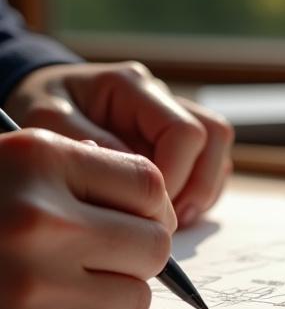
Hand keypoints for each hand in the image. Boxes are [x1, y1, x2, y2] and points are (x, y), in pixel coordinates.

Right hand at [0, 129, 176, 308]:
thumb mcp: (23, 158)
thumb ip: (90, 172)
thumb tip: (161, 212)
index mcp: (40, 160)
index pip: (149, 185)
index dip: (155, 206)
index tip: (142, 217)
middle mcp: (37, 221)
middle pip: (155, 247)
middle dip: (142, 252)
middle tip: (112, 250)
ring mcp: (28, 285)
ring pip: (134, 299)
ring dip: (117, 291)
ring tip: (77, 275)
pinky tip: (44, 302)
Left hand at [5, 62, 233, 226]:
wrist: (41, 103)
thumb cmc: (41, 110)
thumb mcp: (46, 122)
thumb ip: (87, 144)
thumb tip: (136, 178)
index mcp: (131, 87)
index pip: (184, 132)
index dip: (175, 176)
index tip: (146, 208)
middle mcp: (161, 99)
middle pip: (215, 137)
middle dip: (196, 187)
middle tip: (168, 220)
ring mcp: (173, 118)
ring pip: (219, 151)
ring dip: (203, 190)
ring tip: (174, 219)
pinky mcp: (176, 143)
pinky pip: (210, 166)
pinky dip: (200, 193)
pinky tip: (173, 212)